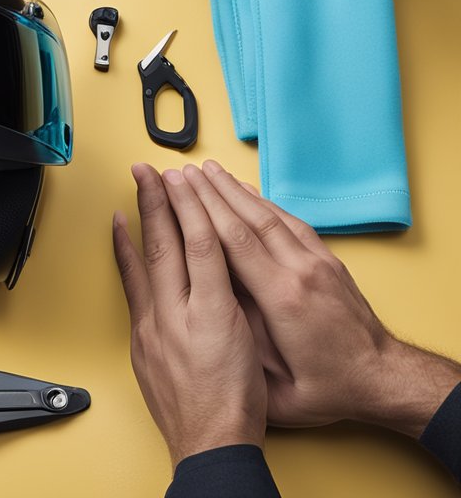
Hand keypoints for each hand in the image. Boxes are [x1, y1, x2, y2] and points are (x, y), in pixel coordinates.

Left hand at [112, 163, 266, 464]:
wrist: (210, 444)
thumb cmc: (241, 402)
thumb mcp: (255, 344)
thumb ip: (240, 301)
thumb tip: (226, 264)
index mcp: (215, 314)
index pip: (202, 245)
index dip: (191, 207)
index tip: (184, 179)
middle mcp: (178, 315)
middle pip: (167, 246)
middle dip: (158, 202)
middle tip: (148, 170)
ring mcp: (153, 327)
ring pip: (144, 263)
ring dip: (138, 223)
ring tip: (132, 191)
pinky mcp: (140, 341)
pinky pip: (131, 288)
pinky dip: (125, 258)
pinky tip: (121, 239)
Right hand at [185, 160, 460, 436]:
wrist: (384, 379)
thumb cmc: (331, 389)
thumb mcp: (280, 391)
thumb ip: (243, 354)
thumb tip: (211, 317)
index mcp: (284, 300)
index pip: (235, 243)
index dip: (202, 213)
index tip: (177, 191)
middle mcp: (301, 272)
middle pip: (249, 219)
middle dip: (211, 191)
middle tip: (181, 171)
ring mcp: (317, 263)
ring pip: (270, 215)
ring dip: (236, 190)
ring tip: (207, 171)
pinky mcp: (328, 261)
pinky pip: (291, 223)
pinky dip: (265, 203)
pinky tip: (248, 191)